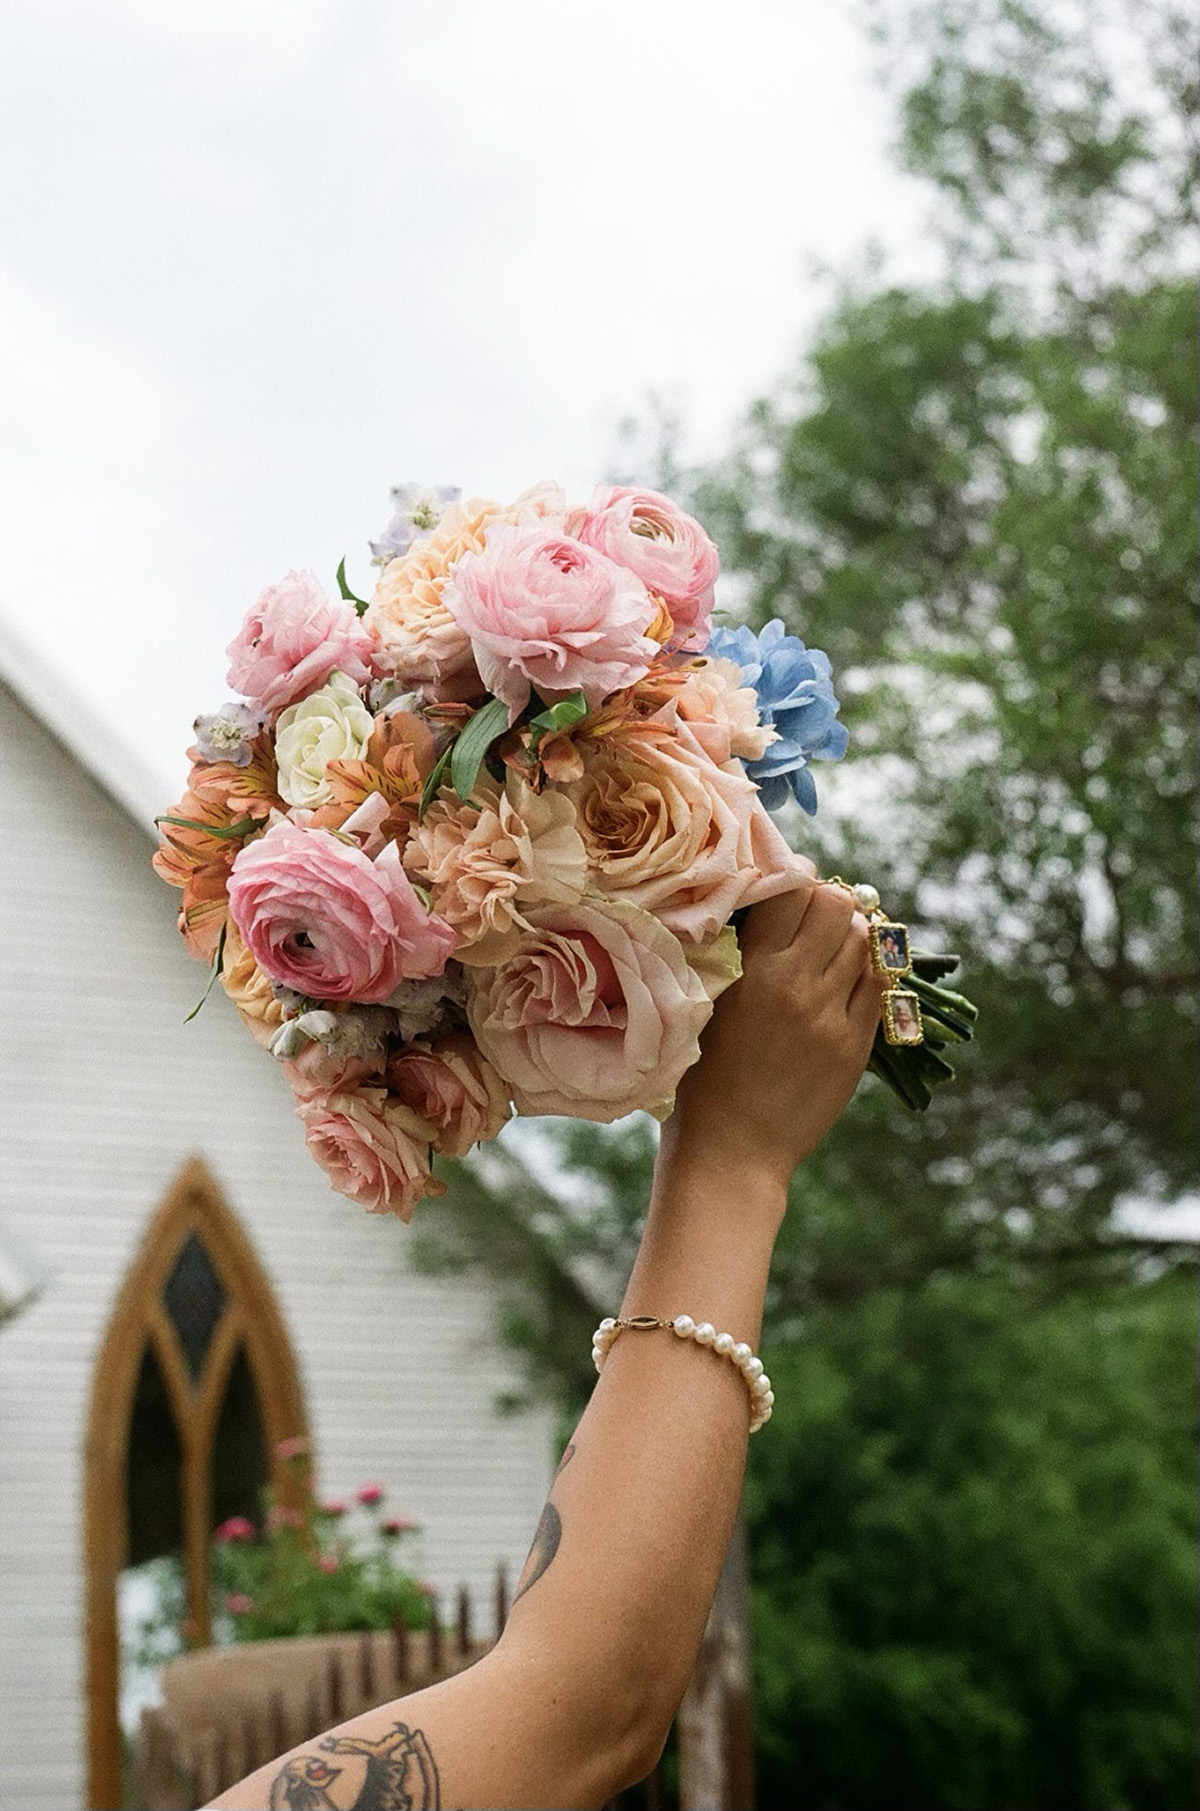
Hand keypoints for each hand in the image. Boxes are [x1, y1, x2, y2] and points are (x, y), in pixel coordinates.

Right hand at [663, 881, 887, 1196]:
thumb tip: (754, 906)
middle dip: (826, 902)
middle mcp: (798, 985)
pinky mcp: (855, 1044)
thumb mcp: (700, 1007)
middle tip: (811, 919)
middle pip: (837, 904)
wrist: (732, 1153)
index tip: (785, 887)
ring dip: (849, 934)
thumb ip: (730, 956)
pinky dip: (865, 971)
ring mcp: (832, 1015)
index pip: (788, 889)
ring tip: (829, 950)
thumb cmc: (698, 1082)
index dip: (790, 878)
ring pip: (865, 939)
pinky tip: (844, 981)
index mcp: (751, 971)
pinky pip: (878, 984)